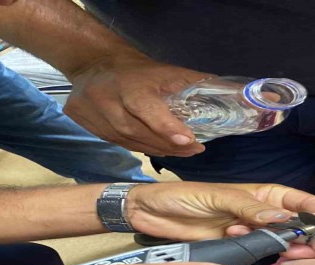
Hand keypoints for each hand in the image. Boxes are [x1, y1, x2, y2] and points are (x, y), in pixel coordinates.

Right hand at [64, 53, 210, 156]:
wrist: (96, 63)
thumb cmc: (141, 71)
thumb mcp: (168, 72)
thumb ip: (195, 86)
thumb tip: (232, 97)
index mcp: (129, 84)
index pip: (147, 109)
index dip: (166, 127)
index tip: (190, 142)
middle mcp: (106, 98)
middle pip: (137, 131)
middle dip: (167, 144)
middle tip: (193, 150)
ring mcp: (90, 112)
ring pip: (126, 141)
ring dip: (154, 149)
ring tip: (177, 151)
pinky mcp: (82, 122)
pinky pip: (116, 143)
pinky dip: (138, 147)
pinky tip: (155, 148)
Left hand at [127, 182, 314, 240]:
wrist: (150, 213)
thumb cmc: (186, 196)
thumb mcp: (219, 196)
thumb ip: (250, 208)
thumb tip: (285, 218)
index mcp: (263, 194)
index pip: (300, 201)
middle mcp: (262, 213)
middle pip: (295, 224)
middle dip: (310, 233)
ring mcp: (251, 233)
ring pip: (279, 242)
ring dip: (287, 247)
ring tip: (301, 253)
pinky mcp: (237, 249)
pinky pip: (258, 254)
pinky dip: (264, 255)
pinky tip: (271, 256)